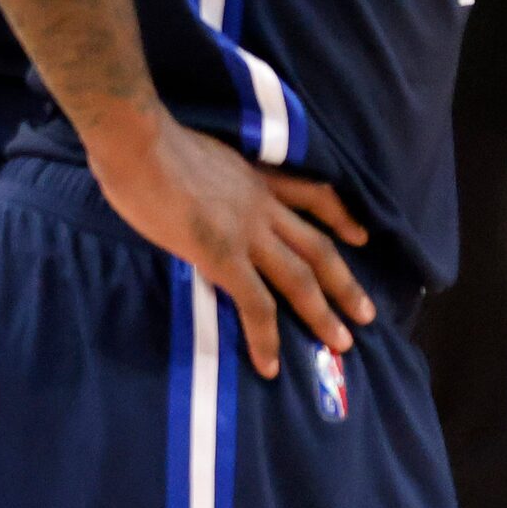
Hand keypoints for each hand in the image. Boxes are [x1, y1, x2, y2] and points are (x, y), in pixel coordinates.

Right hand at [89, 112, 375, 379]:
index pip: (314, 196)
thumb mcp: (203, 158)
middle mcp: (263, 207)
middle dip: (345, 283)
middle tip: (366, 313)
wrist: (140, 143)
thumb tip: (202, 193)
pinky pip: (254, 303)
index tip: (360, 236)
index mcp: (258, 180)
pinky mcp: (222, 256)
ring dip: (322, 313)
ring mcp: (247, 232)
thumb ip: (215, 180)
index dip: (341, 217)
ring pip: (300, 277)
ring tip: (341, 342)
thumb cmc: (152, 145)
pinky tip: (270, 364)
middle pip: (319, 247)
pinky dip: (265, 336)